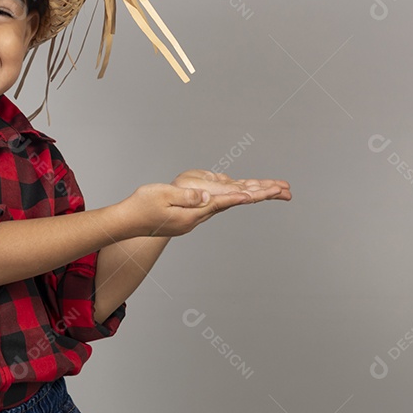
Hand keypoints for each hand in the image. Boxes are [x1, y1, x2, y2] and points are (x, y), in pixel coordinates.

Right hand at [112, 171, 290, 238]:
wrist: (128, 222)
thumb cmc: (141, 207)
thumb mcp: (160, 196)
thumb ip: (184, 197)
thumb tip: (205, 196)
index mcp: (191, 214)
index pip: (220, 203)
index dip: (239, 197)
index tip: (257, 195)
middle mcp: (197, 218)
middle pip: (233, 204)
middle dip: (259, 195)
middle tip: (284, 191)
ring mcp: (194, 218)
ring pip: (228, 204)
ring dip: (251, 195)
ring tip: (274, 190)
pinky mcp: (190, 216)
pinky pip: (218, 205)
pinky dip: (235, 198)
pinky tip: (241, 195)